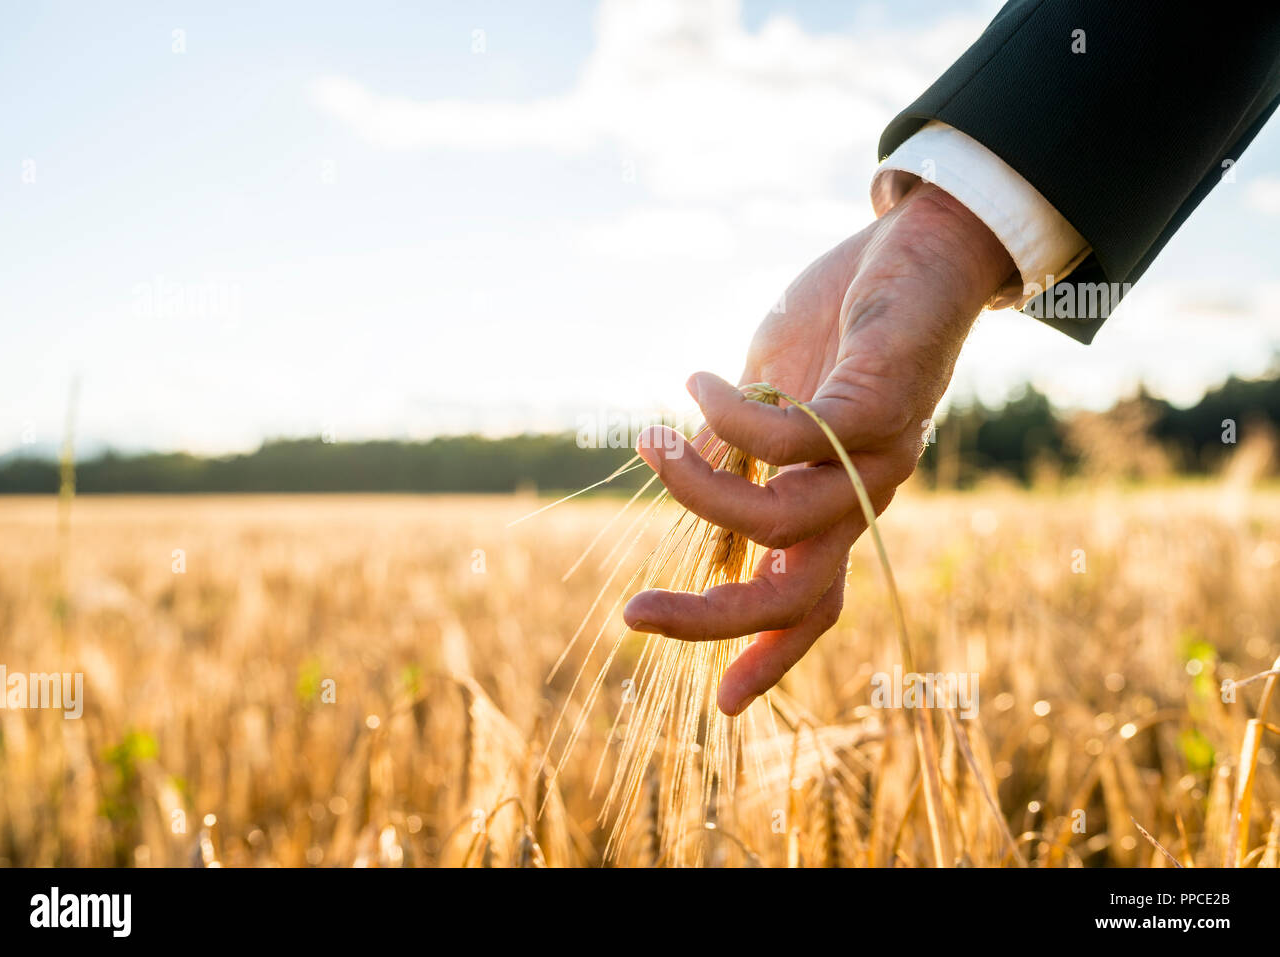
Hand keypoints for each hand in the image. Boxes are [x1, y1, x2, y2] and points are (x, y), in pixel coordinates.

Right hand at [624, 182, 1014, 715]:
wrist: (925, 249)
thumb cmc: (840, 325)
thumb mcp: (771, 397)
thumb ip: (736, 452)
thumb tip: (687, 495)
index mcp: (839, 505)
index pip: (813, 603)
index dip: (772, 657)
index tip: (723, 706)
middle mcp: (866, 497)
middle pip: (796, 592)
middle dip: (713, 619)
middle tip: (633, 616)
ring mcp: (879, 455)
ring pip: (785, 523)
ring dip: (700, 493)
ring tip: (650, 441)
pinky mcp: (881, 401)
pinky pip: (794, 439)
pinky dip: (731, 418)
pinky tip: (698, 383)